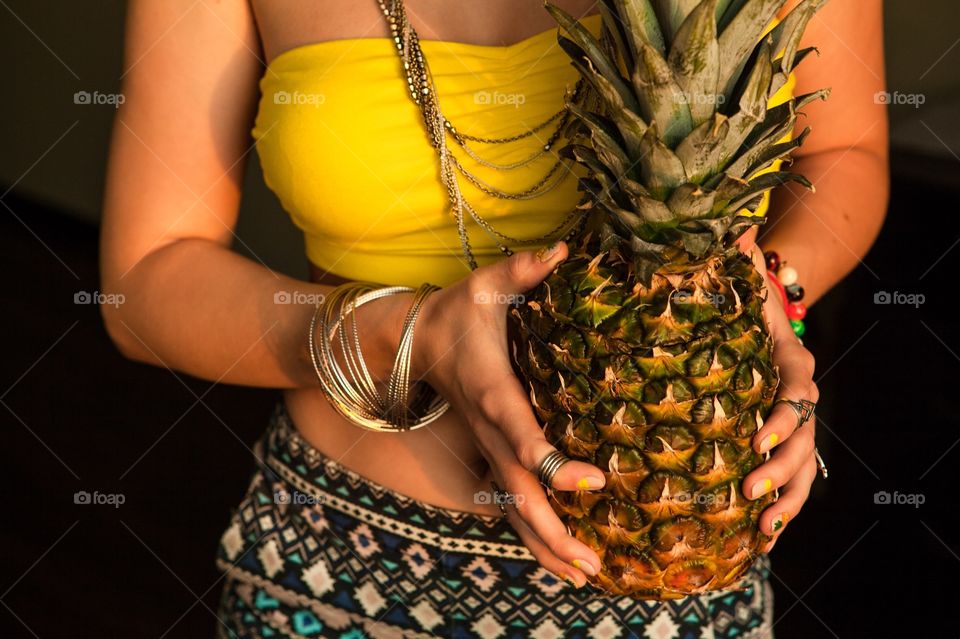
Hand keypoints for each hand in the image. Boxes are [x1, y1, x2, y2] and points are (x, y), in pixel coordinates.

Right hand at [413, 242, 605, 586]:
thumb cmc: (458, 313)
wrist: (412, 342)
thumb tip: (559, 251)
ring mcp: (487, 450)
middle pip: (519, 492)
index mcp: (492, 392)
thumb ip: (521, 272)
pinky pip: (511, 504)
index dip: (552, 461)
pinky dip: (534, 536)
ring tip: (587, 578)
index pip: (521, 434)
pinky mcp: (490, 457)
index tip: (592, 481)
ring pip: (512, 509)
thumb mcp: (485, 286)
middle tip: (593, 565)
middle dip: (553, 531)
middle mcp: (490, 431)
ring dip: (545, 546)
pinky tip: (564, 561)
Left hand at [743, 244, 820, 552]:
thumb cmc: (741, 299)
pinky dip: (782, 508)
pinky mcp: (780, 442)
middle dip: (780, 466)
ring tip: (764, 528)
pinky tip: (762, 540)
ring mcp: (794, 422)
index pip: (797, 389)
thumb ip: (734, 258)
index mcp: (789, 358)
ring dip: (787, 498)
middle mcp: (799, 393)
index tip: (756, 438)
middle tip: (749, 490)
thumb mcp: (738, 279)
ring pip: (805, 465)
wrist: (760, 314)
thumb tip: (729, 228)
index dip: (782, 415)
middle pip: (804, 436)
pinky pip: (791, 479)